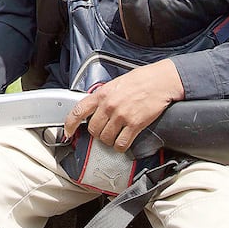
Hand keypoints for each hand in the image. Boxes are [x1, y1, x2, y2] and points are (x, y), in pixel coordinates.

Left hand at [63, 59, 184, 151]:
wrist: (160, 81)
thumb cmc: (140, 80)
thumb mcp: (115, 84)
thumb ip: (103, 97)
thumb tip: (94, 109)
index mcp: (101, 94)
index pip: (78, 111)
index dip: (70, 124)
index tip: (68, 132)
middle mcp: (109, 105)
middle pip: (93, 130)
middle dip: (97, 134)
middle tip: (104, 131)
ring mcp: (121, 116)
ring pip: (106, 139)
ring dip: (109, 141)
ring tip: (115, 136)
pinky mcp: (135, 124)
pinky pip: (121, 143)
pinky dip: (120, 147)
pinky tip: (123, 142)